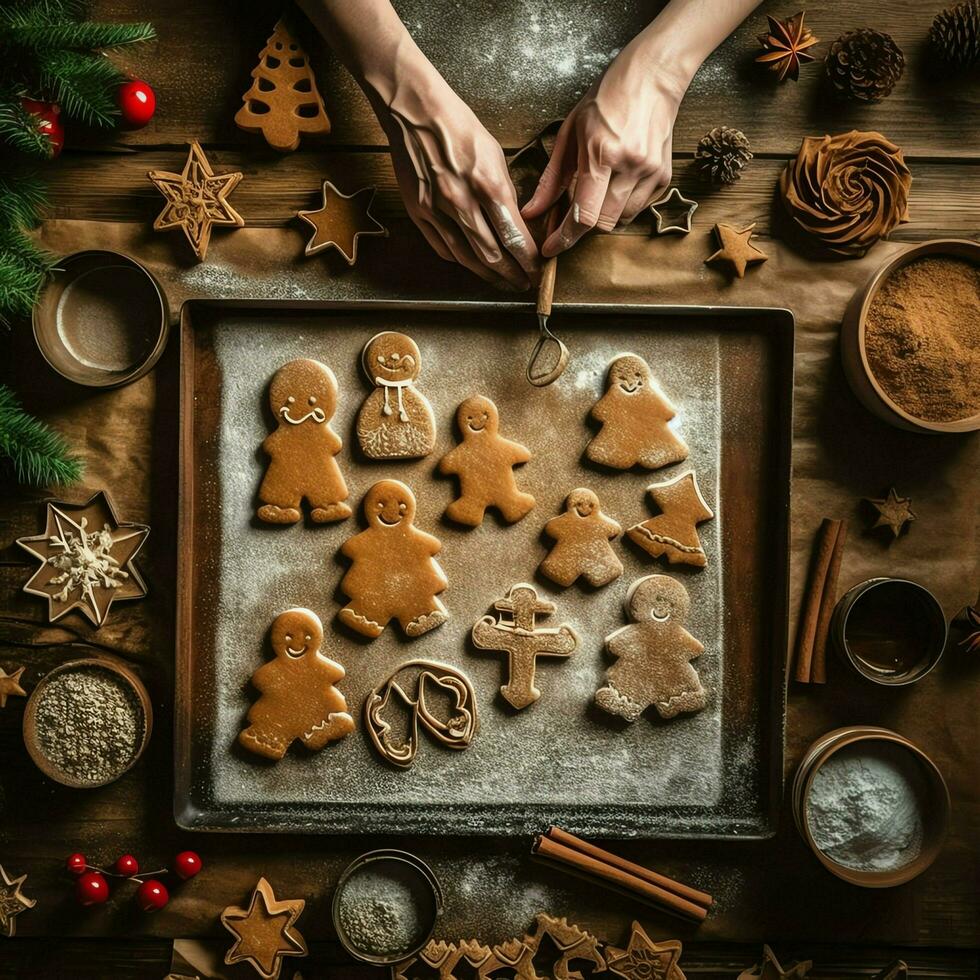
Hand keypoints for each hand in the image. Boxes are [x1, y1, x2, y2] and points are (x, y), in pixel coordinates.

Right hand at [374, 67, 537, 289]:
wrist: (415, 110)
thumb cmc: (457, 125)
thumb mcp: (494, 153)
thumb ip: (503, 190)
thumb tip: (511, 218)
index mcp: (488, 184)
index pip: (514, 236)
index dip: (527, 260)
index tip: (536, 270)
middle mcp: (462, 202)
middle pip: (492, 254)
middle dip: (511, 274)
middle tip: (523, 284)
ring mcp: (437, 210)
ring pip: (466, 257)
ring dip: (487, 275)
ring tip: (501, 282)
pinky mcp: (418, 212)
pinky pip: (442, 247)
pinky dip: (460, 261)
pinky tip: (471, 265)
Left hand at [522, 49, 685, 256]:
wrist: (653, 75)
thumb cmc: (607, 97)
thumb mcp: (570, 133)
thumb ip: (551, 179)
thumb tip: (533, 212)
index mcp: (602, 153)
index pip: (583, 216)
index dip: (564, 239)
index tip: (551, 249)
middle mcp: (630, 166)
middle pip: (601, 224)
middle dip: (581, 228)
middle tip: (568, 218)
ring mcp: (650, 172)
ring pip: (619, 221)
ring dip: (601, 219)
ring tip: (593, 195)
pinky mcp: (663, 176)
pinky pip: (637, 210)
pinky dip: (620, 208)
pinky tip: (614, 187)